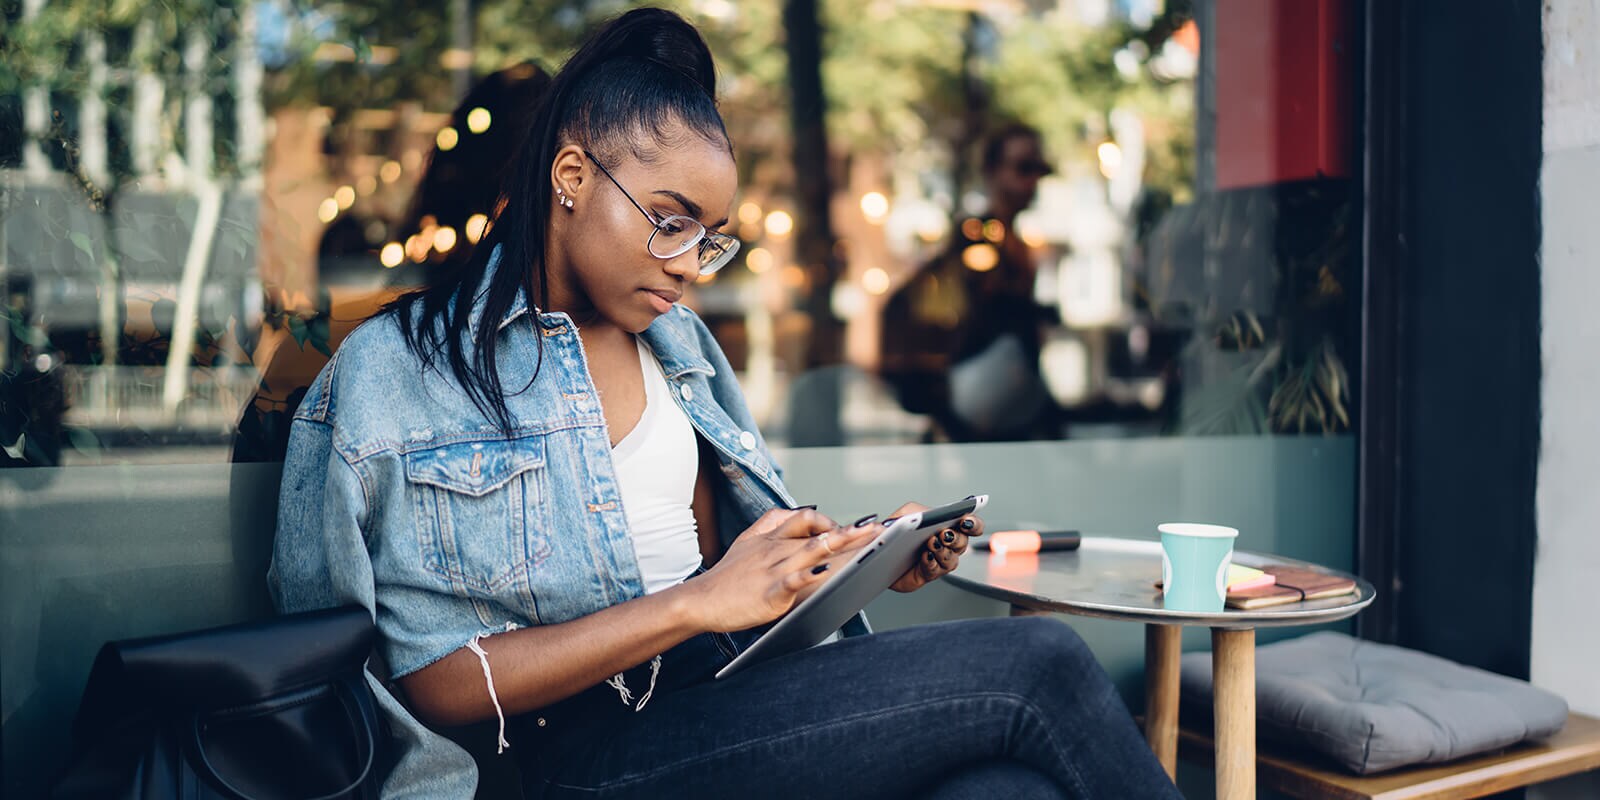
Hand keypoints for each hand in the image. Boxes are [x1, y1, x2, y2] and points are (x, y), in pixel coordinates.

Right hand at [682, 508, 876, 632]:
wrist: (699, 600)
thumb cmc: (726, 576)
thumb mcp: (746, 541)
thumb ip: (771, 524)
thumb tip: (803, 511)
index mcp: (770, 538)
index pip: (804, 518)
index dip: (830, 519)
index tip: (853, 525)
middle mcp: (775, 549)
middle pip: (817, 533)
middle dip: (849, 530)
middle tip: (876, 527)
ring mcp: (773, 569)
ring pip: (811, 551)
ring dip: (840, 543)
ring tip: (864, 539)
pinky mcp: (770, 592)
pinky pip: (794, 579)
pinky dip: (813, 573)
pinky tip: (831, 570)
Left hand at [888, 502, 985, 592]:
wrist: (881, 553)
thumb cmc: (894, 532)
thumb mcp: (900, 515)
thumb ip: (911, 513)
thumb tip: (909, 520)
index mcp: (944, 523)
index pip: (969, 524)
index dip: (973, 523)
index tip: (967, 521)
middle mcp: (945, 542)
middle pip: (962, 542)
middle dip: (956, 537)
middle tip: (945, 533)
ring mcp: (939, 559)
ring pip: (951, 559)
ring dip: (943, 551)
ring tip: (932, 544)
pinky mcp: (928, 573)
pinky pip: (935, 570)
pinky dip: (931, 563)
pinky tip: (925, 556)